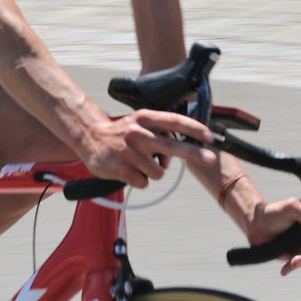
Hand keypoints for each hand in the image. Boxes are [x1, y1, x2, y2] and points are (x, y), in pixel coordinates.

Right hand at [80, 109, 216, 188]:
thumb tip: (188, 145)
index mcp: (145, 118)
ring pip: (159, 171)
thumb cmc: (122, 133)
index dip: (194, 128)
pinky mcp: (120, 168)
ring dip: (153, 172)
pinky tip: (128, 170)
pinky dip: (140, 180)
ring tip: (138, 163)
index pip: (174, 121)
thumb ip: (161, 131)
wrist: (90, 137)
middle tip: (210, 158)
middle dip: (194, 153)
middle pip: (172, 145)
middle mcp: (138, 132)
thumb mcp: (140, 123)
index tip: (210, 136)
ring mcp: (128, 151)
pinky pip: (144, 182)